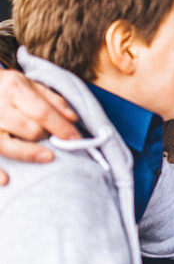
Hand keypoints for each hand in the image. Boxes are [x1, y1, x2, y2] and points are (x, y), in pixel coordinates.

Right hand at [0, 69, 80, 183]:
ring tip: (46, 155)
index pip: (43, 112)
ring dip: (31, 153)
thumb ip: (53, 100)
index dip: (62, 128)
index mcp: (14, 89)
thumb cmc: (6, 87)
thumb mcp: (29, 84)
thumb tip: (73, 119)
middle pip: (30, 130)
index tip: (76, 139)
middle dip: (46, 137)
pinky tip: (7, 179)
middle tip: (51, 138)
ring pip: (9, 146)